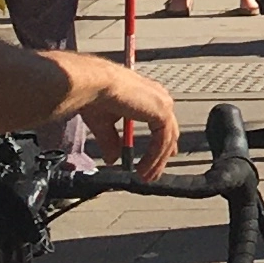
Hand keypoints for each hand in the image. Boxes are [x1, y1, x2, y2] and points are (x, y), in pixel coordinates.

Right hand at [82, 63, 180, 181]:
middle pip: (168, 132)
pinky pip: (162, 142)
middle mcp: (159, 98)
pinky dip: (154, 158)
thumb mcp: (103, 123)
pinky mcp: (162, 113)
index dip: (162, 141)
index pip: (162, 121)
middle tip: (153, 174)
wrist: (95, 85)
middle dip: (162, 155)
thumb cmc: (95, 96)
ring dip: (157, 161)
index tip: (159, 158)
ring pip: (167, 140)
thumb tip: (113, 159)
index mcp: (148, 96)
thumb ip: (111, 141)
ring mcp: (163, 105)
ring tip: (146, 177)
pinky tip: (143, 170)